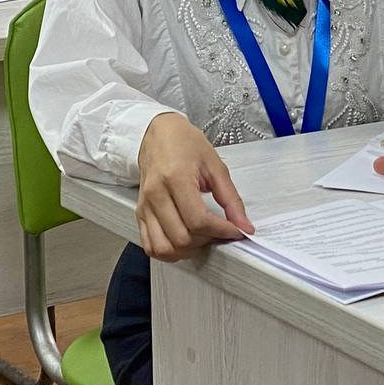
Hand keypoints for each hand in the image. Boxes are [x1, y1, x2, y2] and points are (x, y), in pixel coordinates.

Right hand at [135, 112, 254, 261]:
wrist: (159, 133)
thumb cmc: (185, 144)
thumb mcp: (215, 165)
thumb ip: (231, 199)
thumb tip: (244, 225)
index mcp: (176, 178)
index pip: (198, 220)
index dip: (221, 231)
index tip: (235, 231)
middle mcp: (156, 194)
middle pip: (181, 238)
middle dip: (206, 241)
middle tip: (219, 232)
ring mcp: (145, 205)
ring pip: (163, 248)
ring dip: (186, 251)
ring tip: (201, 238)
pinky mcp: (139, 212)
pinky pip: (150, 245)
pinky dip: (168, 251)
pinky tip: (183, 241)